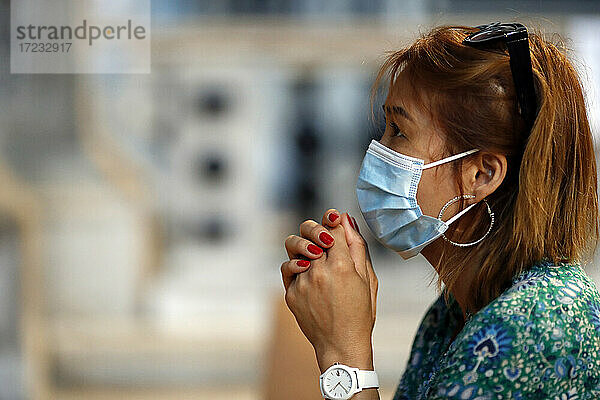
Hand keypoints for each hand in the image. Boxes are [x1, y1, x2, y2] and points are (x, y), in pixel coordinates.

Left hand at [281, 209, 377, 371]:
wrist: (341, 345)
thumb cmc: (360, 313)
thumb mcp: (367, 279)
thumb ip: (357, 246)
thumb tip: (346, 219)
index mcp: (343, 266)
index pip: (334, 228)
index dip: (334, 219)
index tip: (334, 218)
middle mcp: (320, 272)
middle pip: (311, 232)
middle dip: (318, 228)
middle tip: (325, 237)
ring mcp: (303, 283)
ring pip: (294, 246)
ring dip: (304, 243)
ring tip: (315, 253)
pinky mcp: (291, 293)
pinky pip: (288, 268)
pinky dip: (297, 264)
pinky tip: (308, 270)